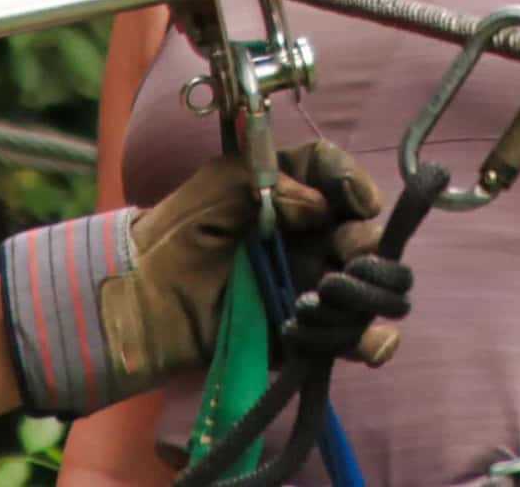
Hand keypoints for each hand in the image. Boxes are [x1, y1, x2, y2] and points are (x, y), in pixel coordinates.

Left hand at [106, 140, 392, 379]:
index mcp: (291, 194)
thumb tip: (322, 208)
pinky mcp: (306, 333)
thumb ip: (276, 185)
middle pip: (362, 234)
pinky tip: (372, 341)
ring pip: (368, 287)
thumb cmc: (179, 230)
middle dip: (364, 241)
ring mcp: (311, 287)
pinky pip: (350, 338)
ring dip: (369, 290)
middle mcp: (309, 237)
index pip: (338, 178)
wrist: (146, 298)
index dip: (354, 184)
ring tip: (341, 295)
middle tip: (345, 250)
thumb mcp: (224, 184)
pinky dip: (370, 340)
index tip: (359, 201)